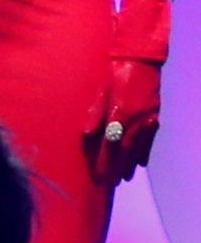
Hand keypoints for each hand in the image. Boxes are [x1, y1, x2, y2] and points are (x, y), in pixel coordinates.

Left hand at [84, 58, 161, 184]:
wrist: (141, 59)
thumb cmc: (115, 71)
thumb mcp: (101, 88)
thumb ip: (94, 112)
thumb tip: (86, 134)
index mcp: (119, 112)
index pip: (109, 143)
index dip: (103, 160)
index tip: (96, 174)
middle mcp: (136, 119)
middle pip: (124, 150)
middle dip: (115, 168)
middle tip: (108, 183)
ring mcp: (149, 119)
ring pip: (138, 148)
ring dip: (129, 165)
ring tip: (122, 178)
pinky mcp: (156, 117)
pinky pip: (150, 140)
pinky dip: (144, 153)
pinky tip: (139, 163)